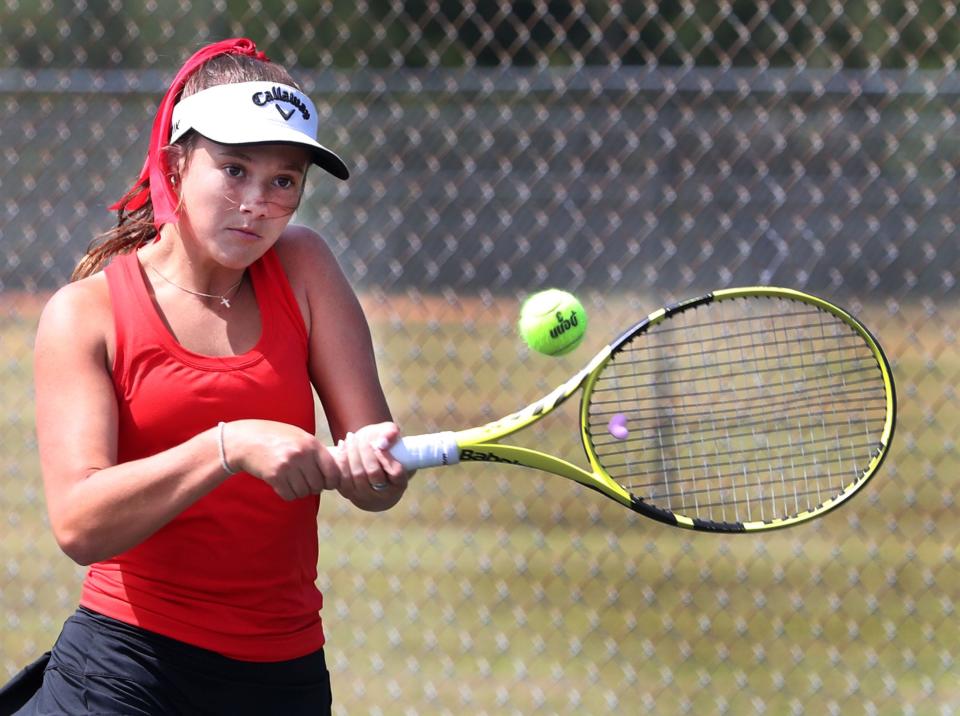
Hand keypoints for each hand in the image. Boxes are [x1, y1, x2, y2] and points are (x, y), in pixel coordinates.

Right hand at [221, 420, 341, 499]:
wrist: (247, 440)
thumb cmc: (276, 437)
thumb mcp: (300, 436)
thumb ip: (316, 452)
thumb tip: (336, 472)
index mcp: (312, 444)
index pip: (332, 472)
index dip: (332, 482)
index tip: (327, 484)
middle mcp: (302, 455)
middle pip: (318, 485)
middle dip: (313, 487)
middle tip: (305, 482)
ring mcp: (288, 466)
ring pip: (303, 492)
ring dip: (299, 491)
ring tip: (292, 481)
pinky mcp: (274, 476)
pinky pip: (289, 495)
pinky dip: (287, 494)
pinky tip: (282, 484)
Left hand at [333, 422, 411, 509]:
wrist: (366, 463)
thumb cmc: (382, 448)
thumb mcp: (390, 438)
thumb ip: (391, 433)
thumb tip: (383, 440)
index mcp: (399, 484)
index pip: (396, 473)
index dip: (387, 457)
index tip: (378, 443)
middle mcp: (382, 496)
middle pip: (373, 472)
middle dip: (365, 451)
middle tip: (361, 436)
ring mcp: (364, 497)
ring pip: (356, 476)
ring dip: (351, 453)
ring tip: (350, 437)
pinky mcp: (348, 494)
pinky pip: (341, 479)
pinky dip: (339, 461)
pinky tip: (340, 446)